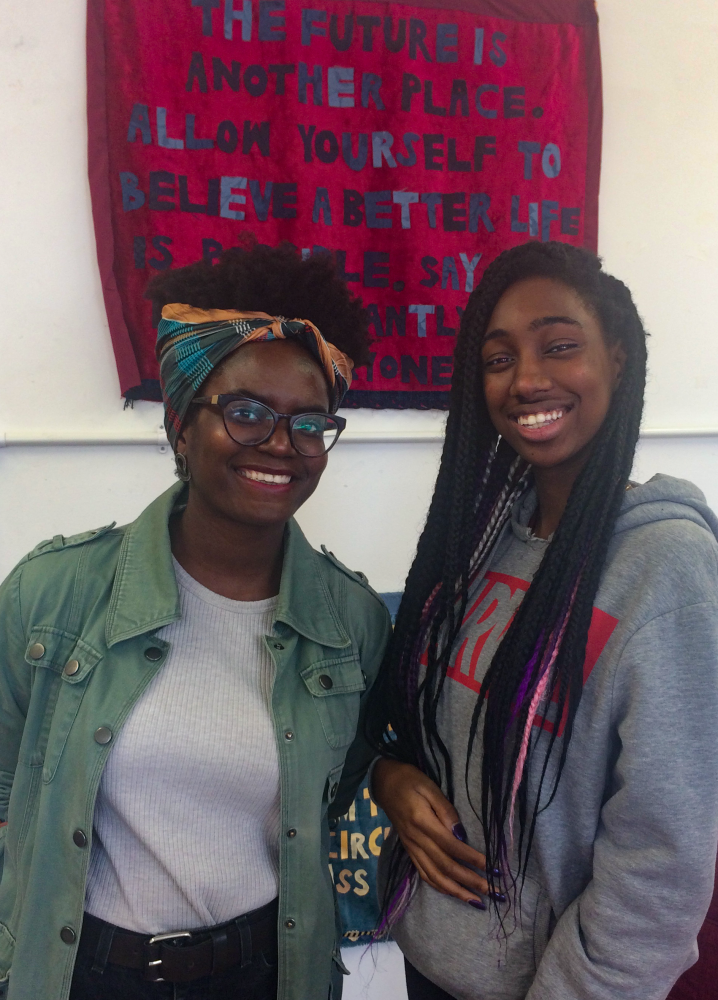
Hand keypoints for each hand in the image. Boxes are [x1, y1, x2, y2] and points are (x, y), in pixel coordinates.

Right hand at [372, 758, 492, 905]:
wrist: (385, 783)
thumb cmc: (410, 780)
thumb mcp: (430, 787)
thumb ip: (446, 810)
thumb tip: (461, 835)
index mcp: (422, 822)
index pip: (452, 846)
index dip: (472, 859)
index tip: (493, 867)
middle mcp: (416, 840)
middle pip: (445, 866)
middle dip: (470, 881)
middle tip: (492, 891)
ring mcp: (412, 848)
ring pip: (434, 876)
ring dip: (457, 891)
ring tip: (477, 902)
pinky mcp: (409, 851)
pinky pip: (424, 874)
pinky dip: (440, 887)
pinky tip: (454, 893)